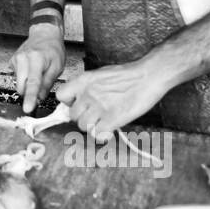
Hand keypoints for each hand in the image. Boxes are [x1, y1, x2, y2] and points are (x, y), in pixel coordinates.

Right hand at [11, 24, 64, 111]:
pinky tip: (31, 69)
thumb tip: (39, 98)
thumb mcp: (57, 67)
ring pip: (18, 83)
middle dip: (30, 92)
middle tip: (41, 87)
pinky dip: (24, 78)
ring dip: (27, 85)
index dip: (30, 97)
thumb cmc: (53, 50)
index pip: (33, 83)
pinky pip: (17, 77)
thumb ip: (47, 83)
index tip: (28, 108)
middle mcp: (23, 59)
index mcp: (36, 59)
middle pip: (22, 86)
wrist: (44, 35)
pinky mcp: (12, 61)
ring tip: (38, 74)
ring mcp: (16, 59)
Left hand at [54, 60, 171, 141]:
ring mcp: (99, 107)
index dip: (69, 103)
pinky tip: (111, 129)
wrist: (148, 76)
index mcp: (84, 81)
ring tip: (104, 121)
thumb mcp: (101, 74)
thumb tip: (79, 99)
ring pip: (84, 127)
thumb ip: (87, 86)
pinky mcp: (112, 119)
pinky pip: (98, 134)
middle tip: (95, 116)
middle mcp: (88, 94)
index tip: (78, 104)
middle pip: (73, 116)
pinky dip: (104, 134)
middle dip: (83, 118)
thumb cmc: (128, 75)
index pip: (61, 96)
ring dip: (93, 127)